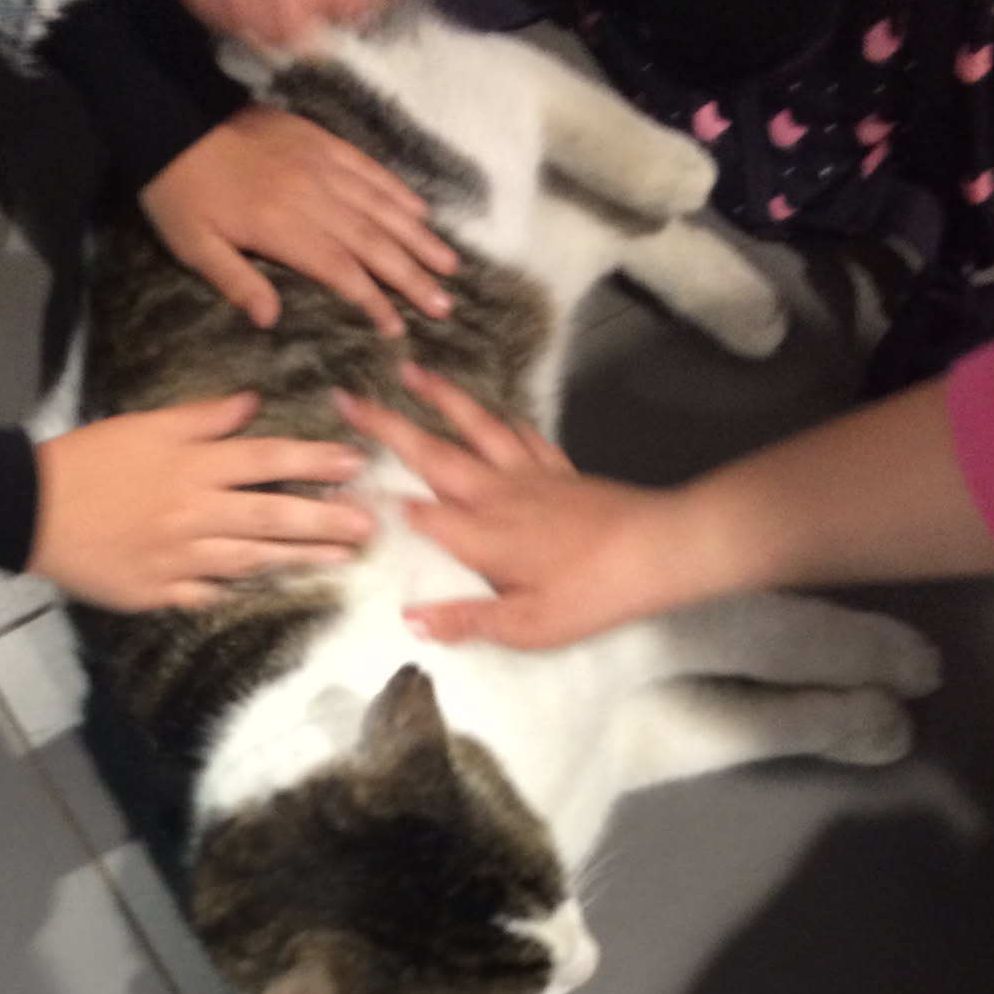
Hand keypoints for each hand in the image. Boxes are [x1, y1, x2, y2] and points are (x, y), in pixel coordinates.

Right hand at [29, 393, 374, 610]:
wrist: (31, 510)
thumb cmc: (89, 460)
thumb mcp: (145, 426)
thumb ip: (203, 419)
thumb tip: (253, 406)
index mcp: (191, 466)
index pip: (265, 460)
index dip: (313, 461)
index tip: (355, 464)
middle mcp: (193, 512)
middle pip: (270, 516)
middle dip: (324, 520)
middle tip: (368, 526)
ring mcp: (179, 558)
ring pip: (251, 558)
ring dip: (300, 559)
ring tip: (341, 559)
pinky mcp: (160, 591)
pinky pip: (210, 592)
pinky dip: (242, 590)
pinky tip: (276, 590)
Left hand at [141, 105, 455, 338]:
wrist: (172, 120)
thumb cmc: (179, 194)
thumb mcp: (194, 247)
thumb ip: (236, 282)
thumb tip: (272, 321)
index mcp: (282, 228)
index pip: (341, 271)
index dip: (373, 300)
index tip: (398, 328)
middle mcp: (312, 196)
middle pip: (373, 242)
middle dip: (412, 276)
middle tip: (445, 305)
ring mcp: (321, 164)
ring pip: (380, 206)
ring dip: (418, 237)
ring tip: (448, 264)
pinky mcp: (320, 141)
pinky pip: (368, 168)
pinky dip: (397, 191)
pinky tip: (420, 211)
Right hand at [337, 364, 691, 646]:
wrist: (659, 550)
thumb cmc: (591, 594)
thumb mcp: (525, 625)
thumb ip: (465, 620)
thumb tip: (411, 621)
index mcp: (480, 535)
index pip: (415, 510)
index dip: (374, 495)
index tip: (334, 472)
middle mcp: (497, 495)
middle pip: (433, 454)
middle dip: (388, 424)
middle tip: (350, 396)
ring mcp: (530, 476)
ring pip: (476, 428)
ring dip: (441, 399)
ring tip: (413, 368)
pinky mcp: (560, 471)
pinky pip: (522, 434)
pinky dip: (500, 418)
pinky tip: (492, 413)